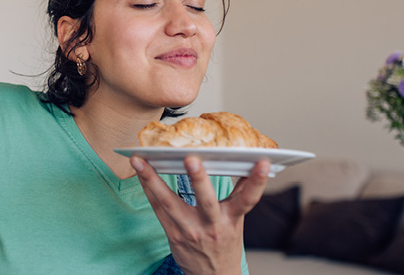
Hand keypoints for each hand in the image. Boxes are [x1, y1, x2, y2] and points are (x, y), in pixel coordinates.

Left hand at [131, 156, 269, 274]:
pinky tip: (139, 173)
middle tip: (191, 159)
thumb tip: (244, 164)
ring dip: (152, 180)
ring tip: (140, 161)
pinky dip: (147, 189)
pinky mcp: (173, 234)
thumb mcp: (237, 221)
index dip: (257, 181)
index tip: (263, 163)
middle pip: (206, 200)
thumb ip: (238, 194)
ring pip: (169, 203)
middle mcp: (212, 226)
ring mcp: (190, 231)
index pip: (248, 199)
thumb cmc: (225, 244)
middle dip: (198, 179)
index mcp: (232, 219)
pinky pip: (157, 208)